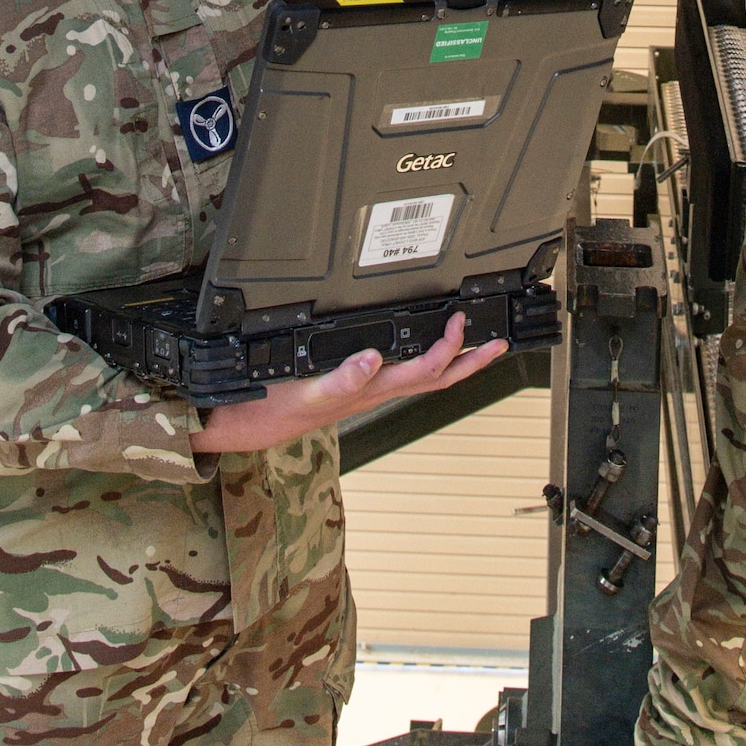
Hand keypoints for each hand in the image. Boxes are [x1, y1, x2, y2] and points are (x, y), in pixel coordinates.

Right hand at [188, 312, 510, 454]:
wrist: (247, 422)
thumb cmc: (274, 405)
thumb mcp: (307, 392)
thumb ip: (341, 380)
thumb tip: (374, 360)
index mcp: (369, 388)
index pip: (423, 370)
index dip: (449, 350)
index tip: (462, 323)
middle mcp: (374, 391)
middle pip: (434, 378)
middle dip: (469, 362)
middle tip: (498, 342)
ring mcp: (366, 392)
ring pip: (420, 380)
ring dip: (452, 365)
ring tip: (477, 349)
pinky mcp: (353, 389)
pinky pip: (395, 377)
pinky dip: (418, 365)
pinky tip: (425, 354)